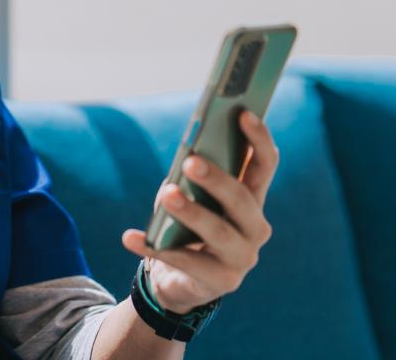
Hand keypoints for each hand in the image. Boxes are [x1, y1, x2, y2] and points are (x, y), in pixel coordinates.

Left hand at [120, 109, 278, 312]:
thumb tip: (186, 158)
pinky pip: (184, 262)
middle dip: (217, 179)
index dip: (259, 139)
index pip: (265, 165)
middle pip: (242, 199)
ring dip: (191, 212)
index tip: (243, 113)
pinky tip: (130, 237)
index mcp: (254, 200)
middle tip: (192, 161)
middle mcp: (256, 228)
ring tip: (167, 195)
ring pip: (219, 232)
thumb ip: (193, 178)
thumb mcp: (192, 197)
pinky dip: (154, 247)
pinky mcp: (221, 283)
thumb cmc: (188, 226)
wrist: (181, 280)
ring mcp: (242, 258)